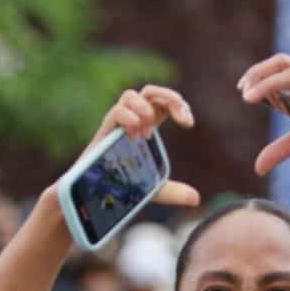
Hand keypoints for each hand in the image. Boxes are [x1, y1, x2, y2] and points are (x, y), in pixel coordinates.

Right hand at [76, 86, 201, 208]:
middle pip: (149, 91)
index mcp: (146, 128)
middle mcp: (131, 122)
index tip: (188, 124)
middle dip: (168, 97)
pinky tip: (136, 137)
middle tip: (182, 118)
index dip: (177, 104)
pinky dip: (129, 119)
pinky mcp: (103, 133)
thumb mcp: (154, 190)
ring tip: (148, 132)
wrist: (93, 197)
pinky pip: (115, 112)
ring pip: (130, 95)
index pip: (161, 102)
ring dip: (145, 109)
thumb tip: (196, 199)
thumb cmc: (121, 187)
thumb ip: (174, 192)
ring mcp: (116, 125)